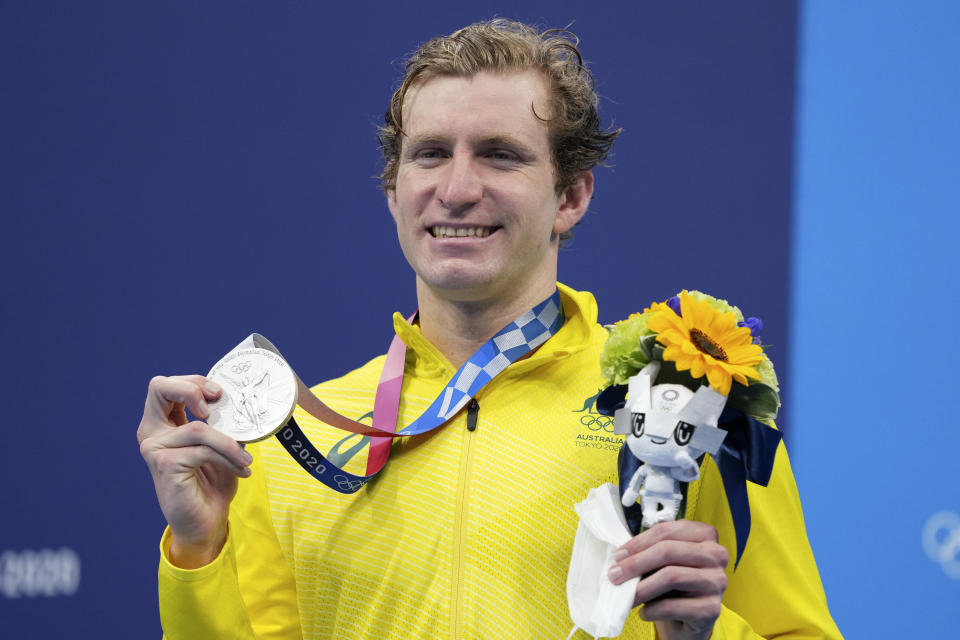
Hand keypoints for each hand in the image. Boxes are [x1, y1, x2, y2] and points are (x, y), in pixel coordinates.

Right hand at [137, 375, 252, 567]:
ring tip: (246, 459)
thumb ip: (223, 422)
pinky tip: (241, 470)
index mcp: (163, 424)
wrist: (205, 522)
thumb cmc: (212, 482)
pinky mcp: (165, 465)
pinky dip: (229, 458)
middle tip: (217, 403)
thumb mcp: (221, 445)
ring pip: (198, 428)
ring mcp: (155, 449)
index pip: (166, 386)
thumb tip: (242, 402)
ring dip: (229, 443)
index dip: (193, 382)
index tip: (219, 394)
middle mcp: (152, 433)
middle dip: (193, 388)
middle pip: (159, 387)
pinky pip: (203, 451)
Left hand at [607, 519, 727, 639]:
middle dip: (636, 564)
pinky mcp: (712, 608)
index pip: (666, 531)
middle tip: (615, 575)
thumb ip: (648, 551)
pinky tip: (645, 611)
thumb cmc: (674, 585)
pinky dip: (653, 609)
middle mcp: (716, 554)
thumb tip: (621, 556)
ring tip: (627, 596)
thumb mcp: (663, 561)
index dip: (638, 542)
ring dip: (641, 588)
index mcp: (704, 534)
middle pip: (668, 551)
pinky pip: (674, 606)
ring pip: (671, 577)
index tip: (618, 555)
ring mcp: (717, 581)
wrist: (688, 619)